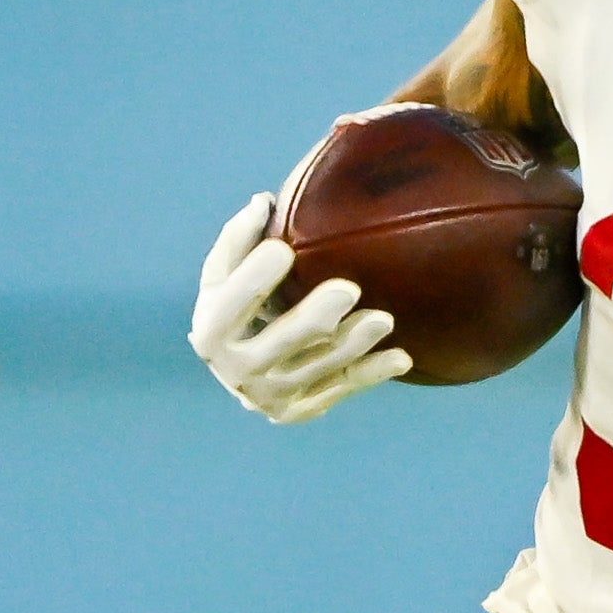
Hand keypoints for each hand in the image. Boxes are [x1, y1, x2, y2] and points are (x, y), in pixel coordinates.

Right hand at [190, 198, 408, 422]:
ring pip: (316, 370)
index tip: (283, 250)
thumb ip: (239, 241)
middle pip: (277, 345)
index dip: (253, 280)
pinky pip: (341, 389)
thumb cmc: (236, 308)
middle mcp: (237, 372)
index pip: (229, 307)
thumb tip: (263, 203)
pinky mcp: (301, 410)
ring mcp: (270, 396)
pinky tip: (400, 358)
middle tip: (348, 289)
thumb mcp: (225, 277)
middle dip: (311, 319)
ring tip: (384, 320)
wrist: (239, 371)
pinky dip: (371, 374)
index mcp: (212, 333)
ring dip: (351, 346)